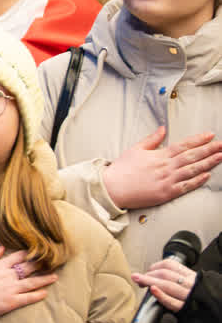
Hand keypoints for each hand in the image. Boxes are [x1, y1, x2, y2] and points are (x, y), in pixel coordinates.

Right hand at [0, 247, 57, 322]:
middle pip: (28, 268)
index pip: (18, 256)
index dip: (29, 253)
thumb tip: (2, 246)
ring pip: (32, 282)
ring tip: (54, 276)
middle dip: (41, 264)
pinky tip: (45, 292)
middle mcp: (7, 276)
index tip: (39, 250)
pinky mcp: (11, 302)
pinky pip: (28, 298)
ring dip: (44, 279)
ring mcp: (10, 289)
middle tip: (53, 261)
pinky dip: (37, 295)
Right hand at [102, 127, 221, 209]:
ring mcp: (167, 180)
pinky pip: (185, 186)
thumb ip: (152, 140)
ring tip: (220, 156)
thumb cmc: (121, 170)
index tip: (210, 135)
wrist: (112, 188)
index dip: (198, 140)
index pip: (183, 145)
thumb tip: (163, 129)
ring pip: (192, 170)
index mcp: (159, 156)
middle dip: (209, 149)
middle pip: (192, 156)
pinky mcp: (166, 193)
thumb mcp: (135, 149)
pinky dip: (197, 181)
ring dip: (208, 163)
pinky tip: (207, 175)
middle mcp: (166, 167)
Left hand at [132, 257, 197, 313]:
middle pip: (166, 274)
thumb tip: (153, 276)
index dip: (154, 266)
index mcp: (191, 276)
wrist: (213, 312)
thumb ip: (177, 278)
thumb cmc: (198, 297)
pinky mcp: (186, 308)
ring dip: (149, 281)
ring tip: (139, 281)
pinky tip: (153, 290)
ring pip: (167, 285)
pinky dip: (161, 295)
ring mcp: (189, 296)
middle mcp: (191, 284)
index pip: (170, 265)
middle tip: (138, 278)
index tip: (147, 271)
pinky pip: (172, 302)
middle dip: (148, 275)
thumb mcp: (191, 283)